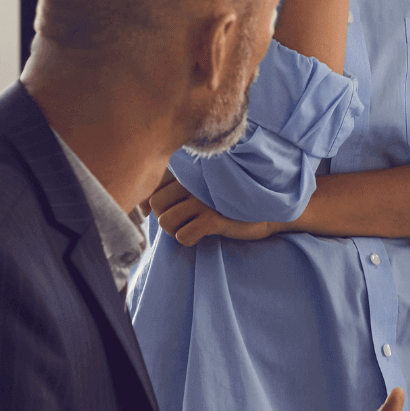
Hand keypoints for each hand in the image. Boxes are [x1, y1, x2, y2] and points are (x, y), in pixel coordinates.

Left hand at [146, 170, 276, 245]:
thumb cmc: (228, 201)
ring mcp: (203, 198)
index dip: (151, 205)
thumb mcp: (201, 188)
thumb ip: (173, 190)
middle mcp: (194, 180)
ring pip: (166, 221)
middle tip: (185, 220)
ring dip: (177, 230)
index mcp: (189, 170)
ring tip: (194, 227)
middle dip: (166, 218)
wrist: (268, 210)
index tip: (166, 211)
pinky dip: (189, 239)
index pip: (152, 187)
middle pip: (156, 205)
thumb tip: (141, 209)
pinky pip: (183, 235)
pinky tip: (203, 234)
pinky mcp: (214, 217)